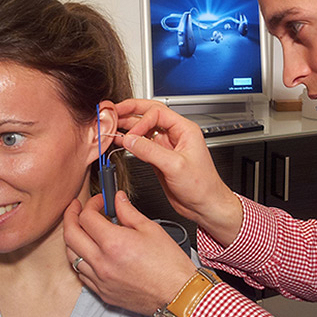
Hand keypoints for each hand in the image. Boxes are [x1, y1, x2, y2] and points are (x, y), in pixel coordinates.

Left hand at [63, 191, 196, 314]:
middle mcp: (102, 262)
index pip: (87, 217)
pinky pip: (81, 273)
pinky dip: (80, 258)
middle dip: (71, 216)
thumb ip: (128, 211)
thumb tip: (118, 199)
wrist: (177, 292)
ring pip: (71, 255)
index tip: (100, 201)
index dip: (91, 203)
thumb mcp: (150, 228)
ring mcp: (100, 279)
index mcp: (114, 243)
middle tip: (77, 207)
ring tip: (80, 228)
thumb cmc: (169, 264)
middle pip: (71, 234)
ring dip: (73, 237)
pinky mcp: (102, 291)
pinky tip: (89, 251)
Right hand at [115, 99, 242, 246]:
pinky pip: (141, 144)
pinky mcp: (159, 158)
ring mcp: (166, 146)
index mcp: (185, 129)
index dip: (141, 121)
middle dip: (131, 111)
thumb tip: (130, 139)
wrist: (204, 205)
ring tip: (111, 124)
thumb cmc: (202, 186)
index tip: (131, 134)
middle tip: (113, 110)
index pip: (157, 112)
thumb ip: (151, 151)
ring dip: (127, 126)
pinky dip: (129, 142)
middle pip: (149, 114)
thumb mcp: (175, 166)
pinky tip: (119, 140)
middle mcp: (175, 134)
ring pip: (143, 129)